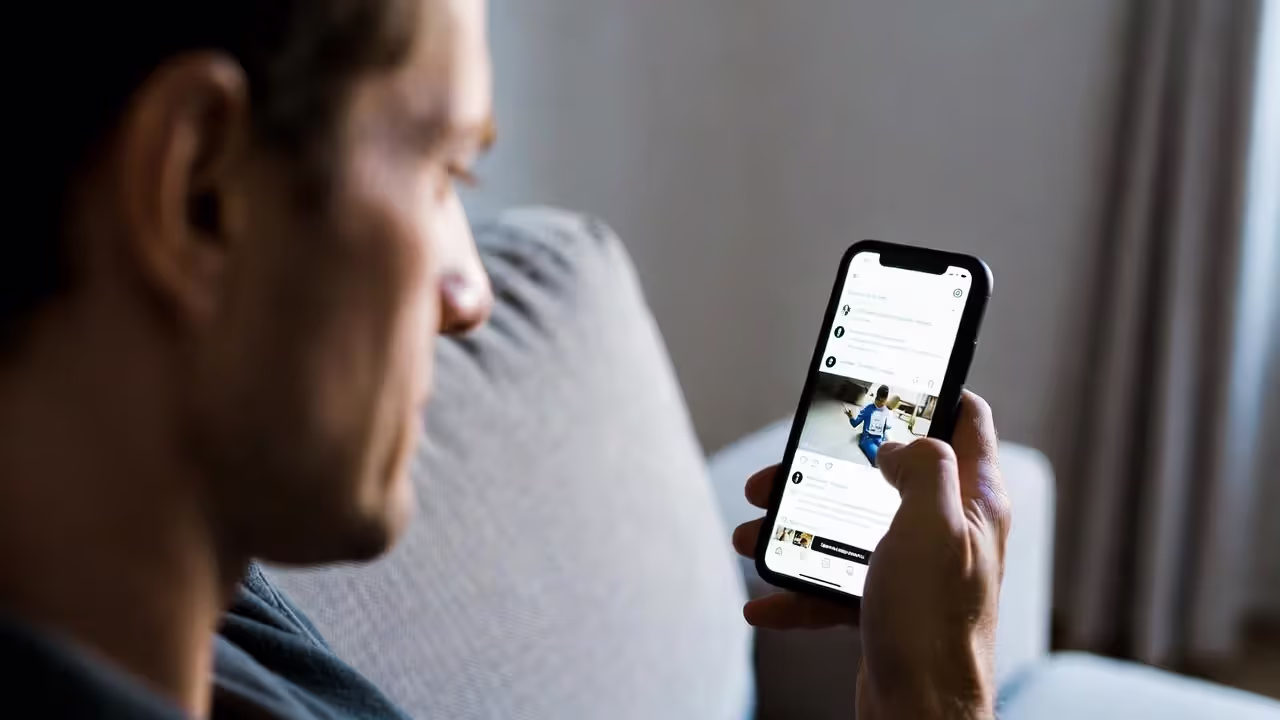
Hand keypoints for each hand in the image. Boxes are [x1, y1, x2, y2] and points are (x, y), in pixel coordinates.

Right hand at [731, 392, 1009, 719]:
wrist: (920, 711)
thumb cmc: (936, 623)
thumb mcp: (933, 524)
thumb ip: (923, 466)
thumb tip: (898, 444)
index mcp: (972, 499)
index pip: (965, 420)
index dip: (929, 390)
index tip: (885, 377)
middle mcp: (948, 529)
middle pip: (884, 472)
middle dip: (824, 469)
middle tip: (778, 471)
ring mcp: (916, 568)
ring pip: (848, 526)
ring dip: (796, 527)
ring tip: (752, 534)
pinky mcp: (886, 604)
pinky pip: (833, 583)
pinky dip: (796, 588)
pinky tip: (765, 599)